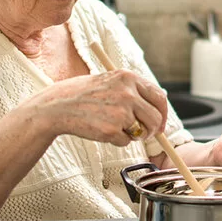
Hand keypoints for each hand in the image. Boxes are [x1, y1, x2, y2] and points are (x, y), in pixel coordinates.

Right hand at [29, 69, 168, 145]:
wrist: (58, 106)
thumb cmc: (84, 94)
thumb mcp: (111, 81)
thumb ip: (133, 90)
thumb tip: (158, 107)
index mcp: (129, 78)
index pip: (159, 97)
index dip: (163, 113)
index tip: (160, 123)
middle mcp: (128, 93)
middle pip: (156, 117)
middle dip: (152, 130)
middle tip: (143, 134)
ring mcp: (120, 112)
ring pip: (142, 132)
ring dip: (133, 135)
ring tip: (115, 127)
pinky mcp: (111, 130)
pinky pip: (125, 142)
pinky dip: (117, 140)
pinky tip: (101, 130)